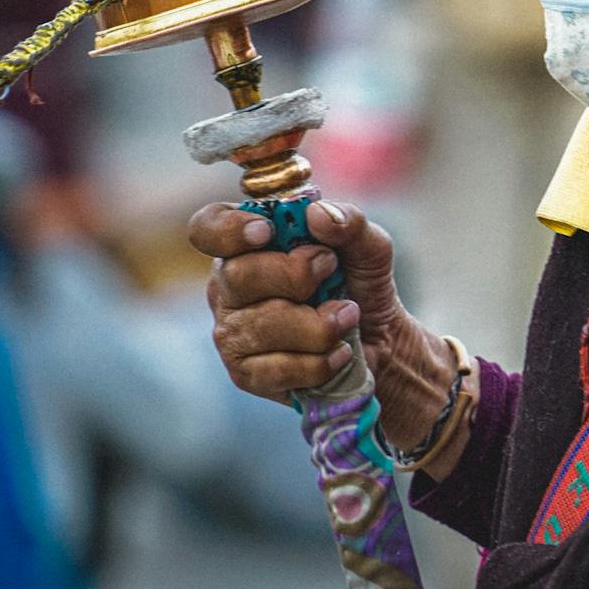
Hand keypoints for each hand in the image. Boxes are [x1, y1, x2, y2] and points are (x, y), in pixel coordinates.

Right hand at [188, 200, 460, 453]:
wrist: (380, 342)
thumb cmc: (360, 285)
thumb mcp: (368, 245)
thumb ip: (349, 222)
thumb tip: (317, 215)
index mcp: (246, 244)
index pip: (208, 228)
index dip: (229, 229)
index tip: (266, 232)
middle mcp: (228, 286)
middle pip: (237, 275)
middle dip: (294, 275)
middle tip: (331, 272)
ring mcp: (232, 332)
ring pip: (261, 325)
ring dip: (319, 324)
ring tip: (347, 317)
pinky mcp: (246, 373)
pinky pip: (275, 369)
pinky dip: (318, 362)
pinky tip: (338, 352)